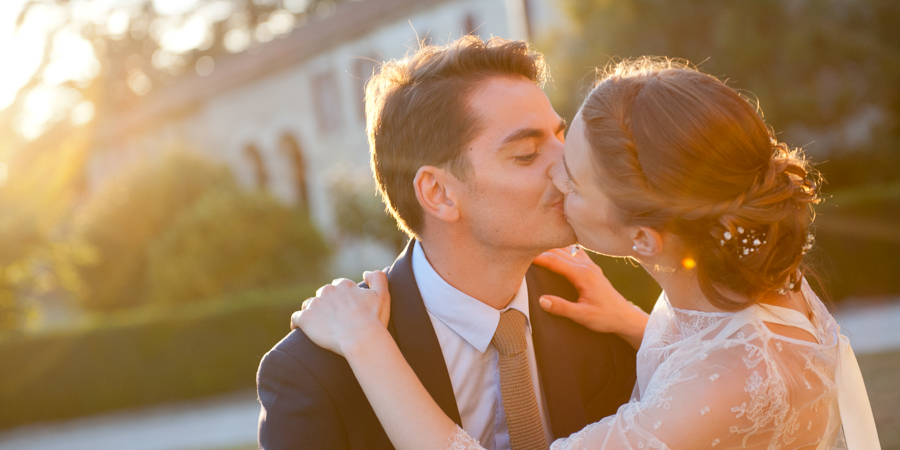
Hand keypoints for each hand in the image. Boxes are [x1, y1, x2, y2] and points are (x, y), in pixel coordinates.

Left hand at [290, 271, 390, 355]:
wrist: (360, 339)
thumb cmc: (373, 320)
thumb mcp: (382, 295)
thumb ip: (378, 278)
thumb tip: (366, 273)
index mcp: (344, 285)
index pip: (339, 285)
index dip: (341, 296)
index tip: (344, 308)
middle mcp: (328, 291)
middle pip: (323, 294)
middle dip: (326, 303)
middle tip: (332, 319)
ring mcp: (315, 304)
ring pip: (309, 305)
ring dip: (312, 312)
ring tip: (318, 325)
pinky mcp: (305, 318)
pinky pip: (296, 318)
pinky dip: (297, 323)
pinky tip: (300, 329)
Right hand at [533, 246, 647, 347]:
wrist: (625, 317)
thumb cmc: (606, 317)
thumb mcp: (583, 316)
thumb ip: (562, 308)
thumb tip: (541, 300)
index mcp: (582, 274)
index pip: (554, 261)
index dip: (536, 256)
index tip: (520, 253)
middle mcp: (586, 265)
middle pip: (558, 252)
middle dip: (539, 248)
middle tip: (522, 245)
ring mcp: (590, 265)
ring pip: (566, 249)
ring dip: (550, 246)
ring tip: (534, 244)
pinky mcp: (592, 268)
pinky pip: (575, 252)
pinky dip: (562, 248)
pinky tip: (555, 247)